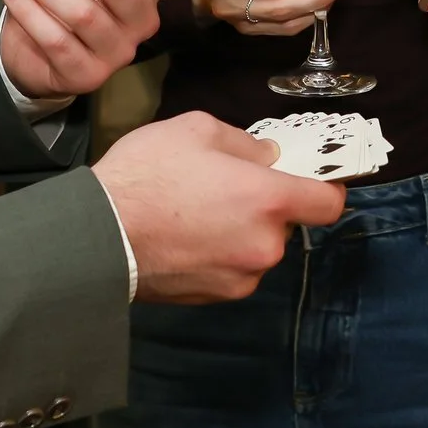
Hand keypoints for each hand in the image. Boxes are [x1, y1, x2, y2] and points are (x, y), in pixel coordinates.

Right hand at [93, 111, 348, 301]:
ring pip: (257, 248)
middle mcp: (264, 244)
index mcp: (269, 199)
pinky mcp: (215, 297)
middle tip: (227, 187)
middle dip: (266, 206)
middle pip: (287, 224)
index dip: (325, 187)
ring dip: (242, 232)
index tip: (309, 177)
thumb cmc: (146, 175)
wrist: (97, 235)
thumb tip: (265, 157)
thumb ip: (244, 142)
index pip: (329, 203)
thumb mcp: (196, 130)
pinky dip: (220, 255)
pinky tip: (186, 237)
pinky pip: (233, 269)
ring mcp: (241, 276)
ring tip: (197, 213)